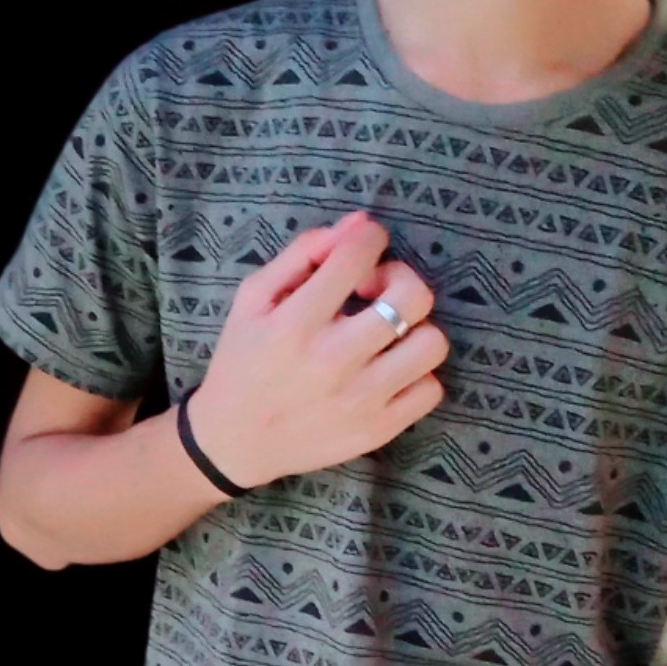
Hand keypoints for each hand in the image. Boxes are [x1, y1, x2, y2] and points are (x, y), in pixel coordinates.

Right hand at [187, 210, 447, 490]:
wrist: (234, 441)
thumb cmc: (243, 360)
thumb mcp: (254, 297)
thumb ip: (303, 253)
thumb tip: (359, 224)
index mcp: (296, 322)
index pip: (358, 255)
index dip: (369, 239)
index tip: (362, 249)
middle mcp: (334, 360)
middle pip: (412, 296)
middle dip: (400, 278)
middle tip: (376, 292)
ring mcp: (362, 399)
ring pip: (432, 343)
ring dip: (414, 328)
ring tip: (387, 334)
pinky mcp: (378, 429)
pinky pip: (431, 390)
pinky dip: (417, 375)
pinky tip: (389, 370)